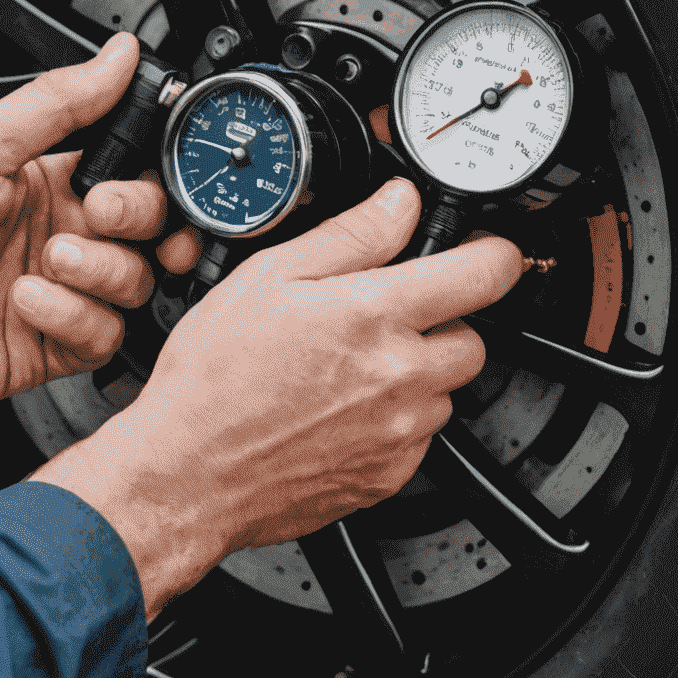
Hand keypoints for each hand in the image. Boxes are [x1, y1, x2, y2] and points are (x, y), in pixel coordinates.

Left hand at [0, 33, 199, 415]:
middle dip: (137, 218)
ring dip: (100, 269)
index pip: (137, 171)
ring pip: (137, 282)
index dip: (151, 175)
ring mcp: (64, 291)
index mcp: (53, 181)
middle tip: (95, 214)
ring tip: (48, 260)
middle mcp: (66, 234)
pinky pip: (105, 334)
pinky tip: (26, 301)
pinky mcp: (56, 344)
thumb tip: (117, 55)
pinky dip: (74, 316)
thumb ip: (57, 101)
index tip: (131, 174)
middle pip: (153, 227)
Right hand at [32, 178, 523, 615]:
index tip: (479, 248)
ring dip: (416, 371)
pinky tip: (340, 407)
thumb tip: (398, 202)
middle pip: (472, 335)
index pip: (487, 272)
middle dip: (440, 318)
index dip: (491, 250)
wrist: (187, 474)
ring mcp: (400, 432)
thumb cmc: (213, 381)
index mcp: (375, 314)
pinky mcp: (389, 475)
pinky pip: (418, 435)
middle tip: (383, 315)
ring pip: (445, 388)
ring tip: (349, 366)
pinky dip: (394, 418)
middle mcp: (401, 376)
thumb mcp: (267, 276)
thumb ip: (349, 234)